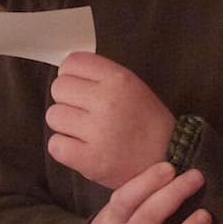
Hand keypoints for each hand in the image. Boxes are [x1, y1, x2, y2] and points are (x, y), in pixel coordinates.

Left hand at [46, 51, 175, 188]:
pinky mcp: (91, 161)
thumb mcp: (133, 86)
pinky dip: (64, 148)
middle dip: (68, 100)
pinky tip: (80, 148)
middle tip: (84, 113)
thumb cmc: (146, 121)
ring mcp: (98, 132)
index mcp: (119, 79)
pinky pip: (55, 145)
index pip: (72, 63)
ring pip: (53, 116)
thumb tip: (64, 70)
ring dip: (65, 125)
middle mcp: (107, 102)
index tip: (81, 88)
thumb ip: (100, 75)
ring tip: (84, 132)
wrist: (169, 160)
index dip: (71, 75)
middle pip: (58, 88)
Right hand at [76, 162, 214, 223]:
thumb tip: (175, 166)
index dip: (147, 182)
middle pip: (148, 219)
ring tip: (205, 215)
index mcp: (114, 220)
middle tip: (196, 177)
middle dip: (173, 196)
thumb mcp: (115, 211)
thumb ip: (138, 194)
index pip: (126, 199)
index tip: (169, 167)